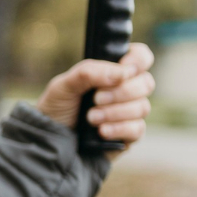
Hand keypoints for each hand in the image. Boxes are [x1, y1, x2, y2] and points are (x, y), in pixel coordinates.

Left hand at [36, 42, 153, 157]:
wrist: (50, 139)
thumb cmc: (57, 108)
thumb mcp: (64, 85)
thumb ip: (89, 72)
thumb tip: (122, 73)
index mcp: (112, 72)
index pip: (141, 57)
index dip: (138, 60)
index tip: (124, 69)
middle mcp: (125, 91)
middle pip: (146, 83)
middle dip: (121, 91)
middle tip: (95, 99)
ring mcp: (129, 113)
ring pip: (142, 107)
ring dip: (114, 112)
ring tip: (90, 118)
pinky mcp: (129, 135)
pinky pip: (137, 128)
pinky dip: (118, 128)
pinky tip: (101, 131)